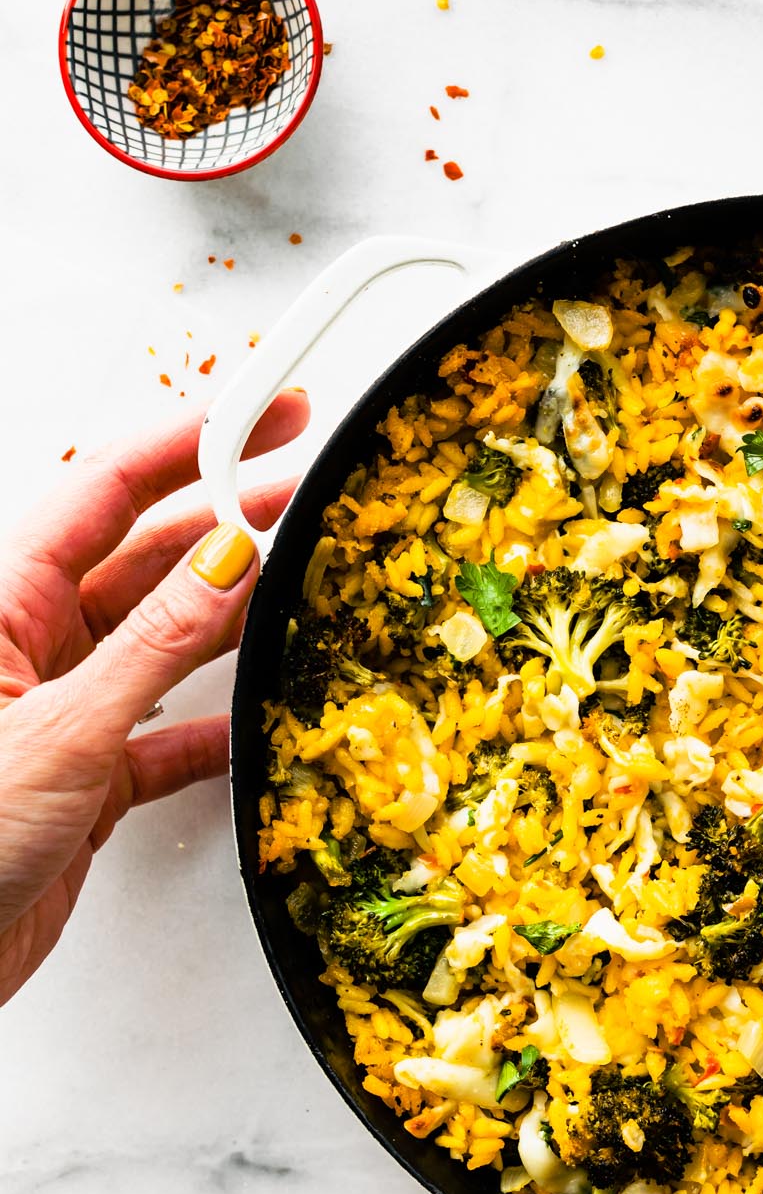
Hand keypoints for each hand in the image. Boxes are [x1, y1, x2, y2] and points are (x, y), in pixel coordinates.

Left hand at [0, 394, 309, 1007]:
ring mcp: (59, 713)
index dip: (188, 441)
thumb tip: (227, 560)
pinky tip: (258, 716)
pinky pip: (165, 734)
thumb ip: (155, 645)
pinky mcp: (83, 780)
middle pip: (141, 553)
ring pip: (159, 639)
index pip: (105, 490)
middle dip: (225, 512)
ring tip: (301, 575)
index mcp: (0, 604)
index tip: (261, 412)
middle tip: (301, 476)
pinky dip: (214, 725)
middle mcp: (28, 647)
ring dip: (230, 613)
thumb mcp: (63, 731)